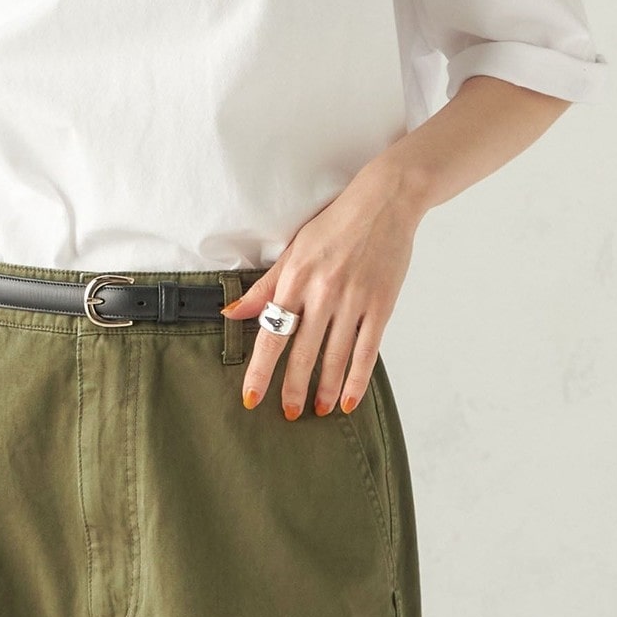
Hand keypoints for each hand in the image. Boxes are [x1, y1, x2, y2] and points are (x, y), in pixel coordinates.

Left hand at [219, 164, 422, 418]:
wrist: (384, 202)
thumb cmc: (334, 224)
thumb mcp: (294, 250)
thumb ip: (265, 286)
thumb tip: (232, 313)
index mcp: (296, 278)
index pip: (271, 332)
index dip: (260, 368)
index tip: (251, 397)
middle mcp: (322, 292)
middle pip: (302, 351)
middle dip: (292, 387)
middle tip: (287, 414)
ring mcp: (354, 300)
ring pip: (335, 356)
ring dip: (324, 388)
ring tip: (316, 410)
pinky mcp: (381, 306)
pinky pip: (367, 351)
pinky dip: (357, 379)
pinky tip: (349, 399)